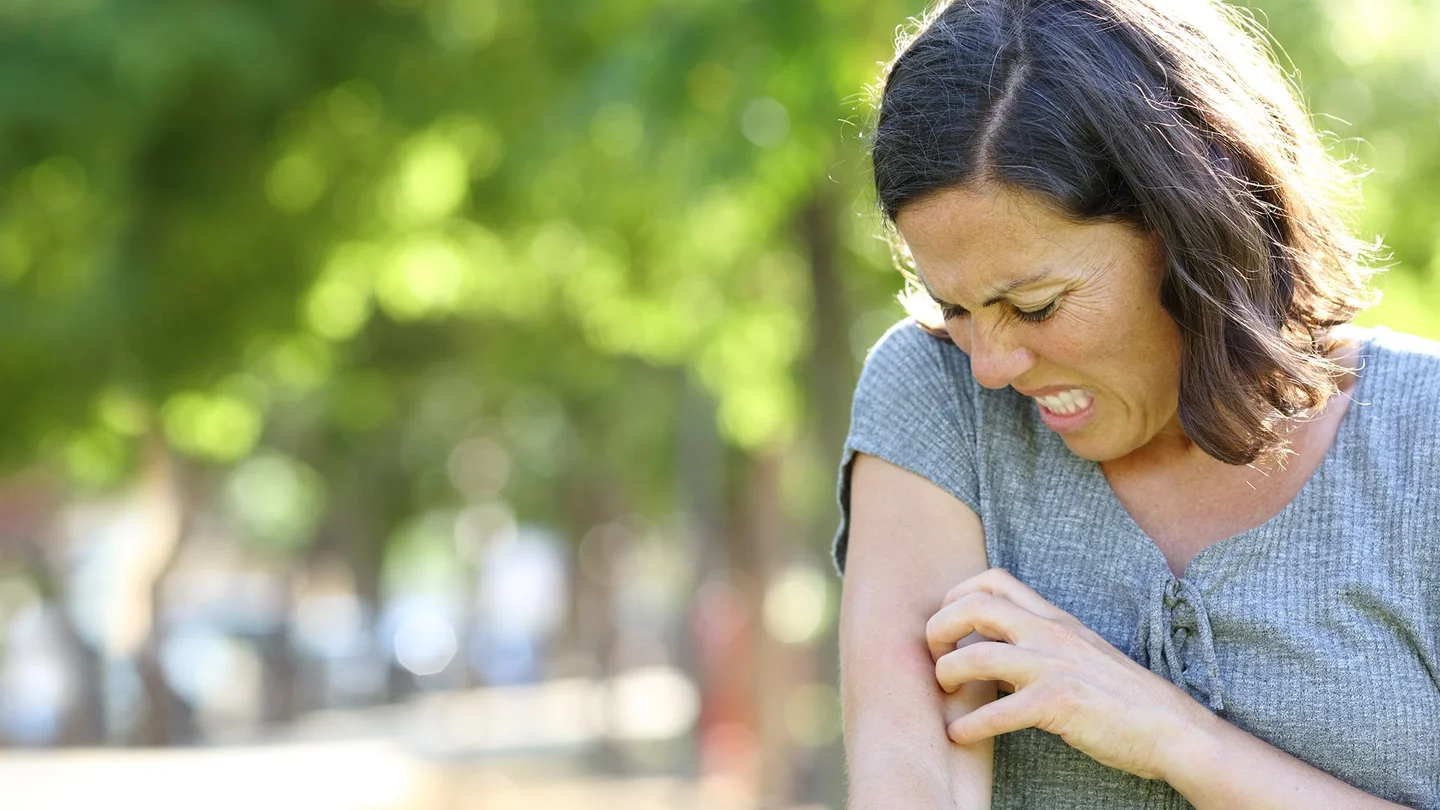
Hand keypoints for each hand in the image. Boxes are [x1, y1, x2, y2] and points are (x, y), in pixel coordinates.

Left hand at [926, 568, 1209, 779]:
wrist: (1172, 728)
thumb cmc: (1122, 696)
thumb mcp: (1079, 652)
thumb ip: (1039, 643)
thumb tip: (991, 649)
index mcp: (1055, 618)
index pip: (994, 579)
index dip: (957, 594)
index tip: (946, 622)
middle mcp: (1051, 633)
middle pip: (974, 606)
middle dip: (939, 627)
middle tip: (934, 655)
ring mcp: (1054, 667)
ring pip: (976, 656)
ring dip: (947, 673)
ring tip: (943, 692)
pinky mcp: (1058, 704)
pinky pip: (997, 713)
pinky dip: (968, 725)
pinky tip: (958, 735)